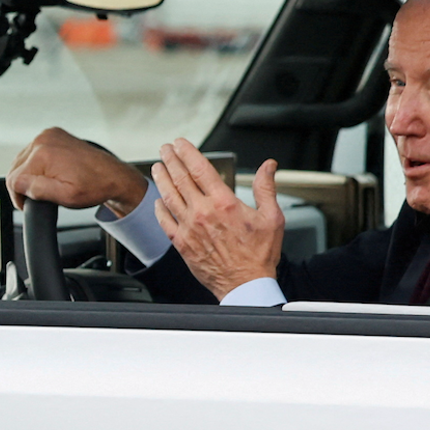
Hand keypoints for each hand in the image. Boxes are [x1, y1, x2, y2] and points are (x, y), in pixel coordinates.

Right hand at [7, 128, 147, 214]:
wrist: (112, 175)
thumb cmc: (95, 186)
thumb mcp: (65, 196)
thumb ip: (37, 190)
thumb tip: (17, 184)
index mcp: (44, 154)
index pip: (14, 178)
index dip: (18, 196)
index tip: (27, 204)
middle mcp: (44, 140)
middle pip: (15, 168)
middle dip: (23, 185)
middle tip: (39, 197)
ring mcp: (49, 135)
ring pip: (23, 160)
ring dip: (29, 174)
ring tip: (47, 185)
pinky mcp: (53, 135)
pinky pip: (33, 152)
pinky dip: (37, 164)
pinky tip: (49, 173)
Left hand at [152, 138, 284, 299]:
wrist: (245, 285)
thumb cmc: (259, 255)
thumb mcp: (272, 217)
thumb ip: (266, 188)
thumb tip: (268, 166)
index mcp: (224, 203)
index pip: (199, 168)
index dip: (187, 152)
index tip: (180, 144)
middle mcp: (202, 213)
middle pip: (180, 178)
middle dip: (171, 160)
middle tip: (166, 149)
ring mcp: (189, 228)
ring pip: (169, 196)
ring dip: (162, 179)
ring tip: (158, 167)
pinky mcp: (181, 243)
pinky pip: (165, 221)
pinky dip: (159, 208)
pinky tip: (158, 200)